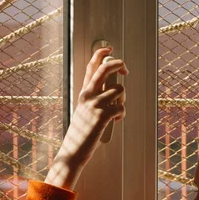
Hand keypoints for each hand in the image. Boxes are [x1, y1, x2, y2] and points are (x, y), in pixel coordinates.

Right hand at [45, 47, 127, 188]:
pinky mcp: (103, 116)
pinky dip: (122, 114)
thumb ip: (94, 98)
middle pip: (105, 69)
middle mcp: (88, 95)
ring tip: (117, 110)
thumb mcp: (84, 110)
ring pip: (119, 89)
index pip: (90, 67)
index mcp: (83, 93)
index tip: (109, 49)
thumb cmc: (82, 132)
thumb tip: (113, 89)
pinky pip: (121, 107)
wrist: (74, 150)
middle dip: (118, 64)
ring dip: (123, 99)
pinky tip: (116, 120)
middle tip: (125, 69)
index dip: (100, 54)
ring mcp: (95, 105)